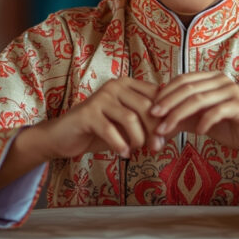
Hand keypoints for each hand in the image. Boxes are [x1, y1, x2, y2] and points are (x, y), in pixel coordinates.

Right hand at [38, 77, 160, 158]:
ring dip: (138, 139)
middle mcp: (115, 86)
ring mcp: (100, 97)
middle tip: (156, 148)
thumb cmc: (100, 130)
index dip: (165, 117)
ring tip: (136, 149)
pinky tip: (123, 154)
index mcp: (128, 84)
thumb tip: (174, 130)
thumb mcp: (126, 125)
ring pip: (130, 118)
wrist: (65, 136)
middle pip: (146, 107)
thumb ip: (147, 123)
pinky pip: (110, 130)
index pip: (156, 96)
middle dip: (154, 130)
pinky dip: (119, 144)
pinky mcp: (87, 112)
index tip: (167, 136)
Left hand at [150, 72, 238, 157]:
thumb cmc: (231, 128)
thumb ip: (182, 119)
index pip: (182, 81)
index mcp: (211, 79)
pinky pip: (217, 111)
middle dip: (167, 105)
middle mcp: (221, 80)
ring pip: (198, 100)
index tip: (150, 111)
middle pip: (187, 88)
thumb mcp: (201, 122)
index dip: (165, 94)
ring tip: (165, 130)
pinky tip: (199, 133)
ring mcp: (232, 91)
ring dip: (178, 115)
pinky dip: (204, 121)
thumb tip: (155, 125)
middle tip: (153, 119)